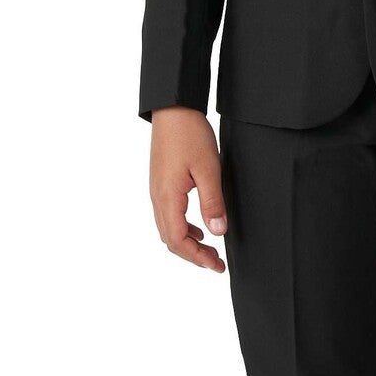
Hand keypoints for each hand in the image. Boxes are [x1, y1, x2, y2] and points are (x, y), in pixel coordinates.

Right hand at [149, 107, 228, 271]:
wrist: (173, 109)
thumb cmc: (190, 135)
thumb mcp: (209, 169)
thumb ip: (212, 203)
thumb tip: (218, 233)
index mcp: (168, 197)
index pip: (178, 240)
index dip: (197, 257)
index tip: (217, 265)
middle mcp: (158, 198)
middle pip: (170, 240)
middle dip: (193, 256)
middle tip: (216, 264)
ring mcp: (157, 191)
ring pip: (168, 229)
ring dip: (188, 244)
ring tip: (210, 250)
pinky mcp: (161, 184)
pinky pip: (168, 215)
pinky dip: (183, 228)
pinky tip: (199, 228)